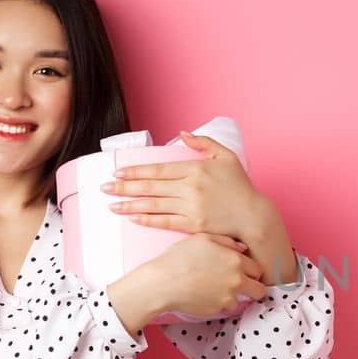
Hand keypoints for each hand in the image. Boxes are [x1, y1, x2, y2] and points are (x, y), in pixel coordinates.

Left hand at [103, 131, 299, 284]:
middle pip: (150, 186)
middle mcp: (190, 187)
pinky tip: (133, 217)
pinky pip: (165, 221)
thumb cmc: (241, 186)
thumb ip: (204, 142)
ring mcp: (191, 207)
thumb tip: (182, 133)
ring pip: (153, 204)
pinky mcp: (194, 225)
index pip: (158, 169)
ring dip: (129, 204)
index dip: (136, 171)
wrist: (253, 216)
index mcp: (195, 168)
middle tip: (104, 187)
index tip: (118, 171)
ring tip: (112, 204)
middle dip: (124, 187)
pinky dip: (148, 219)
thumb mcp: (226, 157)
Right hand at [145, 232, 267, 317]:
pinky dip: (218, 304)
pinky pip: (224, 308)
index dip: (251, 271)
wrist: (162, 282)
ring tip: (215, 290)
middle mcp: (237, 279)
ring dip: (233, 297)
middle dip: (252, 288)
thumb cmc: (179, 257)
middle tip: (241, 286)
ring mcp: (229, 297)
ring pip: (241, 300)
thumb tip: (242, 248)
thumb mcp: (202, 239)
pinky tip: (205, 296)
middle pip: (259, 290)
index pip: (257, 269)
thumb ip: (226, 242)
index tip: (245, 273)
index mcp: (235, 260)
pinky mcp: (218, 310)